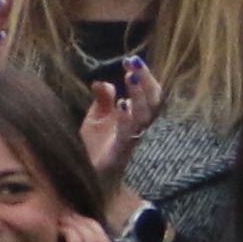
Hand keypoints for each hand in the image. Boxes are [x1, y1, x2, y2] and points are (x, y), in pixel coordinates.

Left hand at [2, 204, 114, 241]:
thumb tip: (70, 240)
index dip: (95, 232)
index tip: (78, 224)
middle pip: (104, 241)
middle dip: (89, 224)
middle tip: (70, 217)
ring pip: (93, 237)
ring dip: (77, 223)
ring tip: (62, 220)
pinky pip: (77, 239)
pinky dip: (69, 228)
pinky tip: (57, 228)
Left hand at [79, 62, 161, 186]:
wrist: (89, 181)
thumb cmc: (94, 151)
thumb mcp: (95, 120)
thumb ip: (102, 101)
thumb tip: (104, 82)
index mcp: (134, 118)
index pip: (149, 95)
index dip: (144, 78)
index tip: (131, 60)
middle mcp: (138, 128)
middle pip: (153, 103)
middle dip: (146, 82)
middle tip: (134, 63)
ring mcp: (131, 141)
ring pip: (145, 117)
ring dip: (139, 96)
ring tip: (130, 78)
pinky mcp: (120, 153)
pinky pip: (129, 135)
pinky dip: (127, 120)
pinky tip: (122, 105)